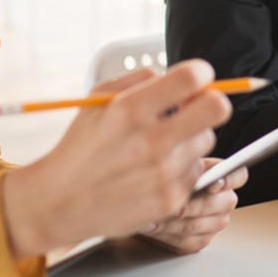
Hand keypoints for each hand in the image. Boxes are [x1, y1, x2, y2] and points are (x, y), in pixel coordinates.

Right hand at [0, 60, 234, 259]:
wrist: (61, 202)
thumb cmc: (81, 148)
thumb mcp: (97, 100)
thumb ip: (140, 79)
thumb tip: (181, 75)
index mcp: (130, 110)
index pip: (192, 78)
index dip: (202, 74)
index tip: (197, 79)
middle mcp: (150, 141)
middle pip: (216, 109)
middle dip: (210, 102)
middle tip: (195, 107)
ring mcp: (164, 173)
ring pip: (207, 140)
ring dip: (191, 138)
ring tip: (162, 145)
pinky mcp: (171, 200)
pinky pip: (197, 171)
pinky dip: (182, 167)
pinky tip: (157, 170)